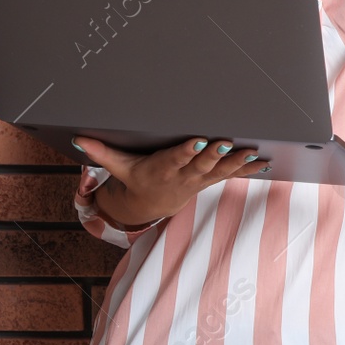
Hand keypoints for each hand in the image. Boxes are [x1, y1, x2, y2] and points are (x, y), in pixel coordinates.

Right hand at [74, 135, 267, 224]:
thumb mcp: (119, 168)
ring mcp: (199, 180)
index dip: (186, 152)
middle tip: (228, 143)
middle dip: (215, 155)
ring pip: (220, 172)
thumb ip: (102, 153)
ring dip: (237, 163)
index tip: (199, 141)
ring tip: (253, 153)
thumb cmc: (137, 178)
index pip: (175, 159)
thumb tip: (79, 140)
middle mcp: (182, 176)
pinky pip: (232, 175)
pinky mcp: (209, 180)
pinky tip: (265, 162)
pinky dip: (249, 170)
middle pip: (201, 165)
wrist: (151, 205)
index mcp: (161, 169)